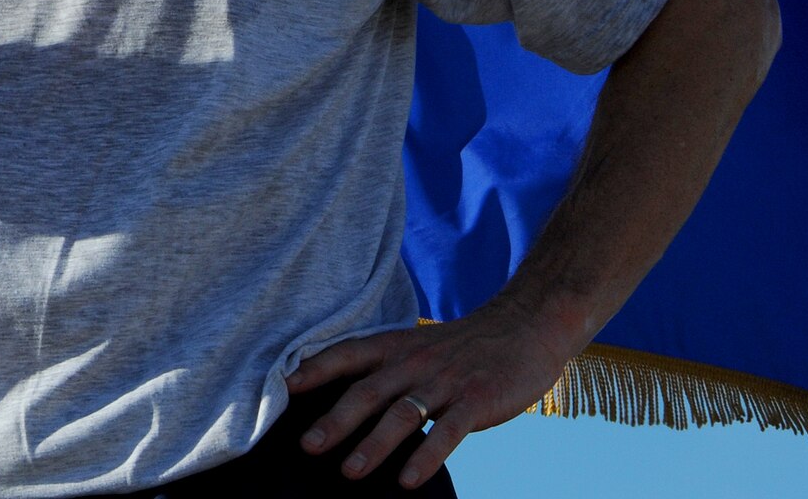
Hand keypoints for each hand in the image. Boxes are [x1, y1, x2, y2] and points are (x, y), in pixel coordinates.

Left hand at [286, 299, 581, 487]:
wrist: (523, 327)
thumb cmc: (462, 345)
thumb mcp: (417, 345)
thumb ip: (384, 367)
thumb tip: (341, 397)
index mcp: (396, 346)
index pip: (347, 355)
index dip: (314, 370)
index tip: (283, 389)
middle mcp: (413, 362)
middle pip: (367, 391)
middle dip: (335, 419)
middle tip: (307, 445)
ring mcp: (445, 382)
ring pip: (402, 415)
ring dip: (374, 444)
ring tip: (350, 471)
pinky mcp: (476, 401)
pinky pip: (447, 432)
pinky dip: (427, 456)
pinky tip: (408, 480)